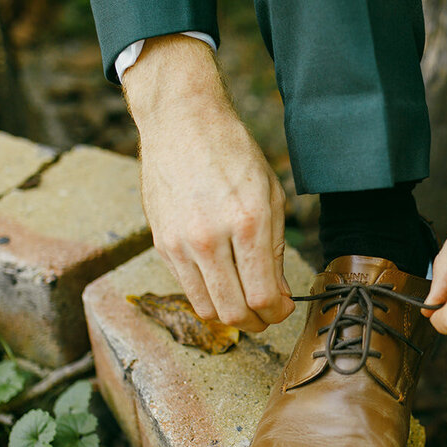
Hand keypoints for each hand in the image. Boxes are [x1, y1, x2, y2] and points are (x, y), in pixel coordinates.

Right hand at [123, 34, 293, 332]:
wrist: (182, 123)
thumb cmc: (233, 154)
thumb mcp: (270, 195)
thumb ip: (275, 249)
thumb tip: (279, 294)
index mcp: (247, 223)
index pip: (262, 296)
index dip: (277, 313)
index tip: (284, 309)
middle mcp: (211, 238)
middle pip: (233, 312)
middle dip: (257, 323)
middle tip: (267, 315)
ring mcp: (181, 243)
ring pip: (206, 308)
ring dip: (231, 316)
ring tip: (245, 304)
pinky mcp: (162, 243)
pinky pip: (187, 288)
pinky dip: (208, 295)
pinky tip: (222, 283)